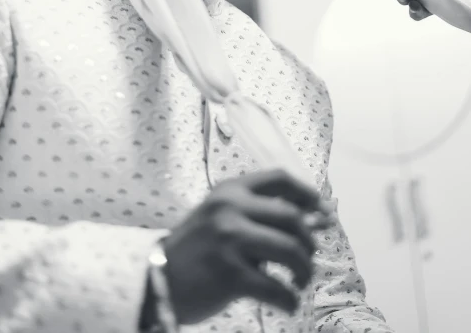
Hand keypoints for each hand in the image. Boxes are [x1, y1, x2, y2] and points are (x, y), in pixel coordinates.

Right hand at [161, 169, 332, 323]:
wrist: (157, 278)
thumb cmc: (196, 247)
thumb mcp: (222, 216)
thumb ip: (260, 213)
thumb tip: (319, 218)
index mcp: (230, 189)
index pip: (280, 178)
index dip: (308, 194)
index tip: (323, 212)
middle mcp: (230, 208)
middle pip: (291, 217)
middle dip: (309, 240)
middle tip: (308, 258)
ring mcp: (230, 240)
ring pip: (290, 250)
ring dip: (305, 270)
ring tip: (300, 280)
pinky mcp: (230, 275)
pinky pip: (277, 288)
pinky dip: (290, 299)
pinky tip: (288, 303)